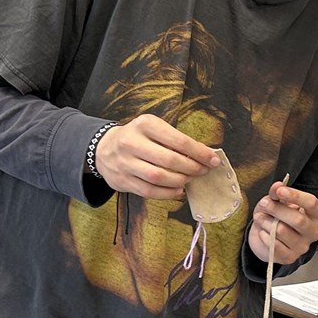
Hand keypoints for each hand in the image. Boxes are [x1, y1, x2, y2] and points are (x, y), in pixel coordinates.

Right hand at [94, 114, 217, 197]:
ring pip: (159, 177)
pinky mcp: (122, 180)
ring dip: (180, 181)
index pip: (179, 141)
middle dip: (192, 168)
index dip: (200, 153)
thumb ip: (177, 140)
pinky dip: (168, 193)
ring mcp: (125, 163)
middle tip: (203, 171)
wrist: (103, 148)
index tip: (214, 160)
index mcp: (145, 125)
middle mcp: (131, 142)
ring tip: (190, 179)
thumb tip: (206, 155)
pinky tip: (178, 190)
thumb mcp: (155, 129)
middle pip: (170, 160)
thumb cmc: (139, 138)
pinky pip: (149, 191)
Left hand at [249, 182, 317, 264]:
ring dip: (266, 222)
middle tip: (263, 204)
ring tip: (260, 218)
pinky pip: (274, 245)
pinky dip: (264, 236)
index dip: (295, 196)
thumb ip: (277, 192)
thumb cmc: (278, 216)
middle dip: (276, 209)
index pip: (311, 203)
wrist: (268, 237)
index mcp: (316, 214)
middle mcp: (314, 231)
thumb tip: (277, 186)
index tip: (279, 190)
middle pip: (298, 220)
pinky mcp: (290, 257)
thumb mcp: (277, 200)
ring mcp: (303, 246)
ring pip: (282, 231)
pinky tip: (263, 232)